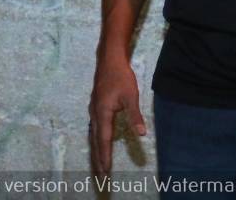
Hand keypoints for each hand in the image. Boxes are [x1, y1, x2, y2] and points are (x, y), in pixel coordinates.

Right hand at [89, 55, 145, 176]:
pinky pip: (94, 128)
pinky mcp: (95, 106)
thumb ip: (135, 116)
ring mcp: (93, 110)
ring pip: (93, 135)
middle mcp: (95, 114)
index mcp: (102, 113)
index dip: (105, 156)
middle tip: (101, 176)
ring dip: (96, 150)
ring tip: (99, 164)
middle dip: (98, 159)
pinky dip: (96, 140)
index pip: (103, 140)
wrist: (109, 59)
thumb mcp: (131, 96)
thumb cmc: (121, 76)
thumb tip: (142, 133)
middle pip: (95, 141)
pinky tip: (98, 143)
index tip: (106, 170)